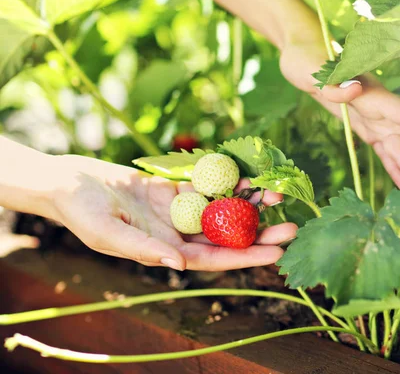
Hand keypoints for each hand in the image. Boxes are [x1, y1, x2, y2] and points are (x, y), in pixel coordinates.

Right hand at [48, 155, 296, 270]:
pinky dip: (227, 179)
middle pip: (227, 235)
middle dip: (259, 232)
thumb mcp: (107, 233)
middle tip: (291, 227)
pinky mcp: (175, 186)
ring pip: (222, 207)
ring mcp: (179, 208)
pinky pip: (208, 183)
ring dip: (249, 202)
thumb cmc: (80, 212)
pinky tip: (250, 173)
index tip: (276, 254)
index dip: (245, 257)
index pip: (213, 258)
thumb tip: (179, 265)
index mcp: (166, 251)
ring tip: (277, 193)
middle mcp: (178, 233)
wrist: (67, 180)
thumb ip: (143, 250)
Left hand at [279, 40, 399, 193]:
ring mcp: (380, 123)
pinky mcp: (369, 132)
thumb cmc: (310, 63)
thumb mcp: (318, 71)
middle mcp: (385, 112)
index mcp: (378, 97)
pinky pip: (387, 156)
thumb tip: (352, 89)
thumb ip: (335, 84)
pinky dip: (398, 173)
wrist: (306, 61)